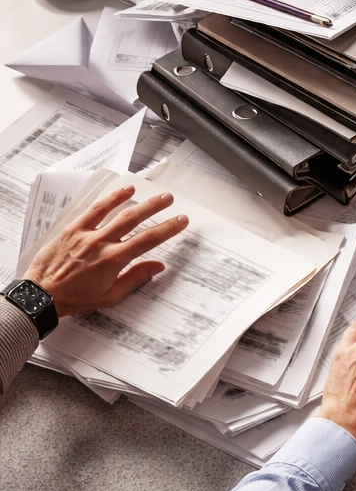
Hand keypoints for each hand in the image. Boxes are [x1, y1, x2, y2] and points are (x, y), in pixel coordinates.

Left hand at [24, 186, 186, 317]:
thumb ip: (135, 278)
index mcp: (113, 260)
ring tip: (149, 191)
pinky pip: (93, 210)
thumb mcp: (110, 296)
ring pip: (115, 211)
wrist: (41, 296)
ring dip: (135, 199)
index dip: (168, 229)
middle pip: (134, 220)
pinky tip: (122, 192)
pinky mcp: (72, 229)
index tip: (180, 221)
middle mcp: (101, 243)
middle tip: (169, 200)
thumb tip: (157, 266)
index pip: (148, 240)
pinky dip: (109, 199)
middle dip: (155, 208)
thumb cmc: (74, 299)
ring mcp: (85, 234)